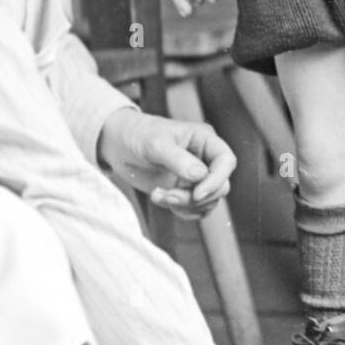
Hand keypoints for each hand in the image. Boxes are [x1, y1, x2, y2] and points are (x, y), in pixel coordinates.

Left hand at [97, 108, 235, 219]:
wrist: (118, 144)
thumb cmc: (138, 135)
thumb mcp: (156, 144)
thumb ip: (178, 159)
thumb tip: (200, 176)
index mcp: (204, 140)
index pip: (226, 161)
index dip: (217, 179)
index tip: (197, 193)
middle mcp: (205, 159)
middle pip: (220, 186)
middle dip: (196, 197)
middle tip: (168, 195)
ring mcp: (195, 177)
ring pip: (208, 201)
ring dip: (184, 205)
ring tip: (157, 195)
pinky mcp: (184, 191)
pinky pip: (195, 209)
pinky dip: (180, 210)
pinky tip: (159, 197)